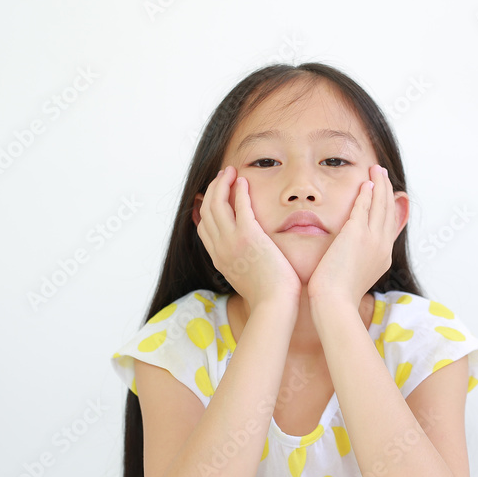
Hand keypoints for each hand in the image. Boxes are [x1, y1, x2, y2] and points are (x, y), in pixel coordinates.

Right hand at [196, 166, 301, 309]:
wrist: (274, 305)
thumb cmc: (268, 297)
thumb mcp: (246, 281)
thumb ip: (242, 266)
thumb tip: (248, 261)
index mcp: (219, 259)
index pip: (203, 228)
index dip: (205, 208)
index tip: (214, 195)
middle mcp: (220, 248)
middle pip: (206, 211)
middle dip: (212, 189)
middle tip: (222, 176)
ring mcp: (231, 242)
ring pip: (216, 204)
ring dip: (222, 183)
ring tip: (230, 171)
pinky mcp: (248, 236)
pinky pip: (239, 206)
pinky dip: (239, 190)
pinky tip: (243, 181)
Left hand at [307, 165, 397, 309]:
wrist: (334, 305)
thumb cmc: (336, 298)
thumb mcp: (353, 279)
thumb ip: (355, 265)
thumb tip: (348, 260)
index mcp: (382, 258)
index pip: (389, 226)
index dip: (388, 208)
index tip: (385, 195)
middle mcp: (382, 247)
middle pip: (389, 211)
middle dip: (387, 190)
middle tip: (383, 174)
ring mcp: (372, 240)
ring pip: (380, 205)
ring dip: (379, 184)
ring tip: (376, 169)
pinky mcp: (357, 234)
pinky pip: (365, 207)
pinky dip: (367, 193)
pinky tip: (365, 182)